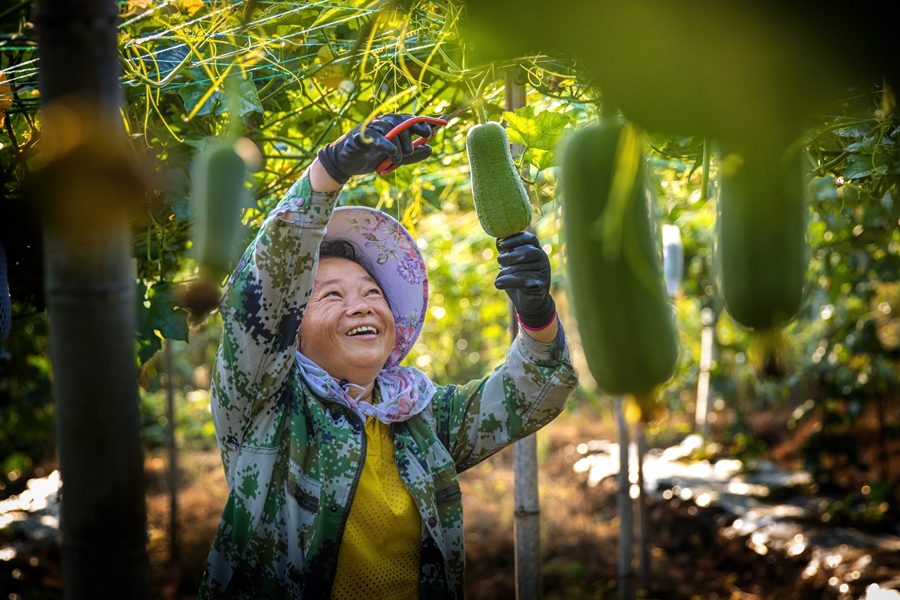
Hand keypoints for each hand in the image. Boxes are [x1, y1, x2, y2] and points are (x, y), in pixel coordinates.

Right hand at [316, 114, 433, 183]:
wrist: (346, 163)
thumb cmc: (371, 157)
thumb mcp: (395, 158)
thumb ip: (412, 155)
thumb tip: (430, 148)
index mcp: (392, 125)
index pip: (409, 119)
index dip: (420, 124)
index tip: (429, 132)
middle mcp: (382, 122)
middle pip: (400, 122)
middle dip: (408, 138)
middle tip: (408, 153)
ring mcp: (370, 128)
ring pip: (388, 128)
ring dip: (397, 145)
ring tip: (396, 159)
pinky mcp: (359, 136)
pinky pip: (373, 136)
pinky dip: (384, 143)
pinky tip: (391, 151)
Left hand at [494, 232, 555, 328]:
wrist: (527, 301)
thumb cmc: (517, 279)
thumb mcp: (510, 264)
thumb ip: (506, 252)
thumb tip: (498, 239)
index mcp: (536, 250)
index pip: (530, 239)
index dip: (516, 239)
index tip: (503, 244)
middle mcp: (543, 259)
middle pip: (528, 251)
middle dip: (511, 255)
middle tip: (499, 260)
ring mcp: (544, 272)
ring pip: (524, 267)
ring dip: (507, 271)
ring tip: (499, 277)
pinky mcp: (542, 285)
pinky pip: (525, 280)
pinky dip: (509, 281)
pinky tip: (498, 283)